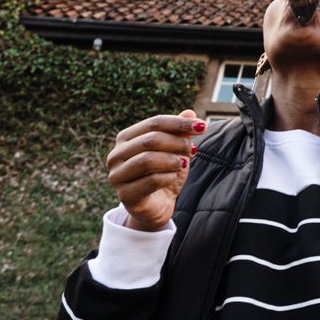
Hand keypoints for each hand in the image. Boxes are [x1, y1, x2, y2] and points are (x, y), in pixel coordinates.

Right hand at [106, 111, 204, 231]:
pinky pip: (151, 181)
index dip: (179, 123)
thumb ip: (179, 132)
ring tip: (183, 164)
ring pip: (148, 160)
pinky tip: (174, 177)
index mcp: (125, 138)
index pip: (154, 123)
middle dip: (177, 143)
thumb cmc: (164, 173)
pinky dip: (168, 177)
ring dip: (172, 160)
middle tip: (193, 150)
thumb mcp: (175, 150)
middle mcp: (116, 155)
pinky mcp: (125, 195)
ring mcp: (117, 175)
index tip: (202, 126)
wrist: (158, 206)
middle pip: (150, 140)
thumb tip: (190, 112)